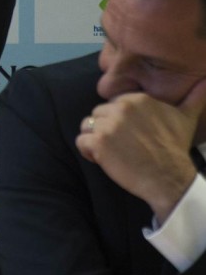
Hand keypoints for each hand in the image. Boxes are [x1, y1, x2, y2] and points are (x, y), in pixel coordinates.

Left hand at [76, 79, 205, 221]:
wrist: (169, 177)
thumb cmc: (174, 148)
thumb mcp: (186, 118)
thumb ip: (194, 97)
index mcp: (137, 99)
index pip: (112, 104)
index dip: (117, 121)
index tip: (130, 135)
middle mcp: (121, 108)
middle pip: (97, 114)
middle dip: (105, 130)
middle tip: (121, 146)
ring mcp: (108, 125)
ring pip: (86, 126)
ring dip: (94, 140)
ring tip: (112, 152)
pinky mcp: (98, 142)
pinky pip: (80, 142)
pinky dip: (87, 152)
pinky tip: (103, 159)